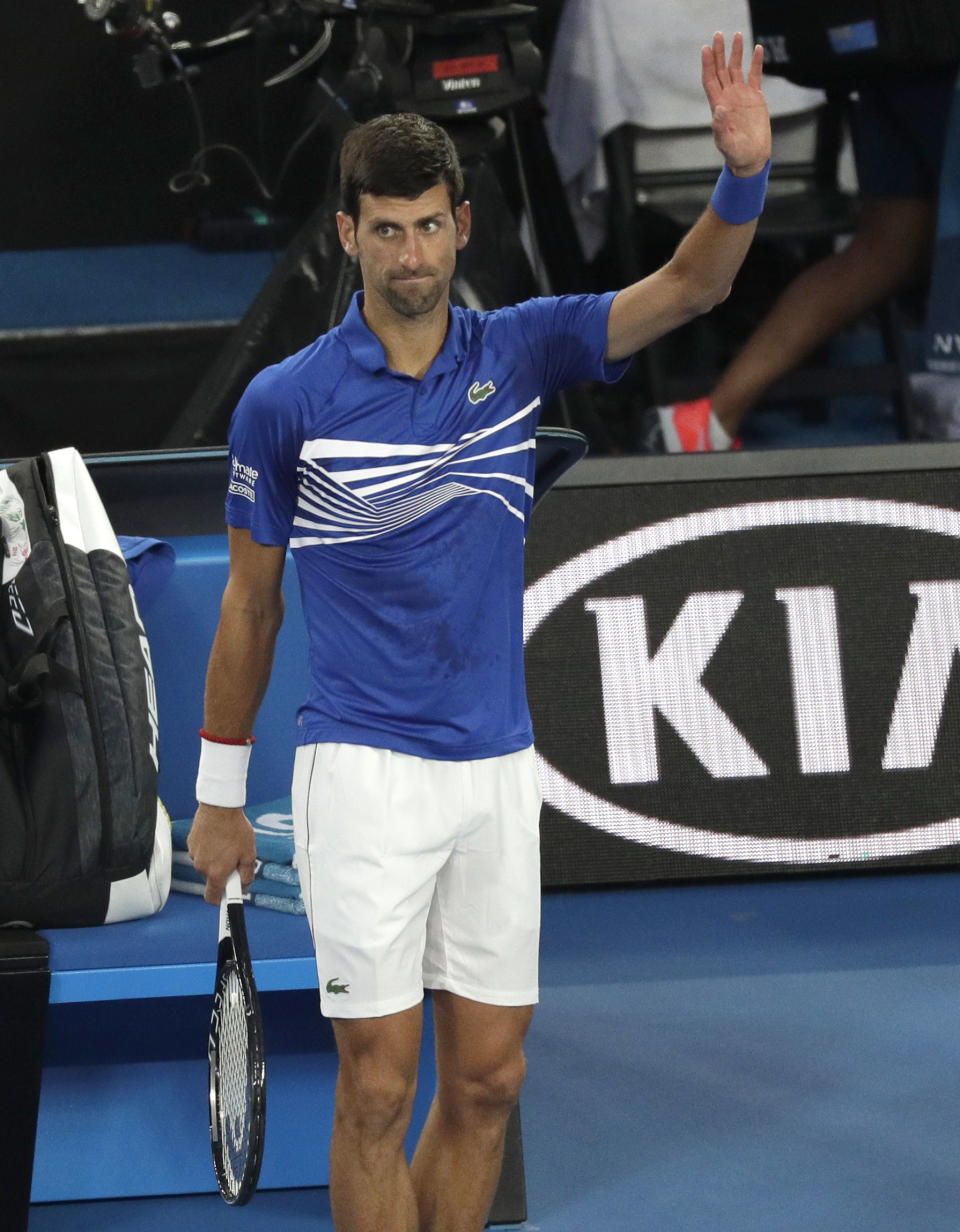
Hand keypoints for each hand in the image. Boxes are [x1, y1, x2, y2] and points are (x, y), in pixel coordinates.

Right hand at [187, 803, 256, 904]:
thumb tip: (245, 886)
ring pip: (207, 865)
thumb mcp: (249, 853)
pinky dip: (209, 849)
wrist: (220, 807)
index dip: (221, 901)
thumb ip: (247, 874)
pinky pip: (202, 853)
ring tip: (228, 844)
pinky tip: (218, 837)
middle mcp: (202, 867)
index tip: (227, 900)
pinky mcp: (192, 844)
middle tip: (235, 861)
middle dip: (223, 874)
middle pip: (212, 879)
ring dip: (216, 860)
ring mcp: (195, 855)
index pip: (212, 898)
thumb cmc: (235, 829)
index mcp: (216, 872)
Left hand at [702, 32, 770, 175]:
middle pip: (721, 70)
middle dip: (719, 53)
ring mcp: (741, 95)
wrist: (751, 157)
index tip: (705, 49)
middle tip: (718, 35)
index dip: (707, 65)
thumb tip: (719, 109)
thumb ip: (720, 127)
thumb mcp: (726, 143)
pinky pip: (755, 75)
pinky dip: (756, 62)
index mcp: (719, 105)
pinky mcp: (755, 97)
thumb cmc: (736, 153)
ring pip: (736, 69)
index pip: (710, 80)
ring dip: (736, 52)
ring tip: (737, 35)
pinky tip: (757, 49)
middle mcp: (728, 97)